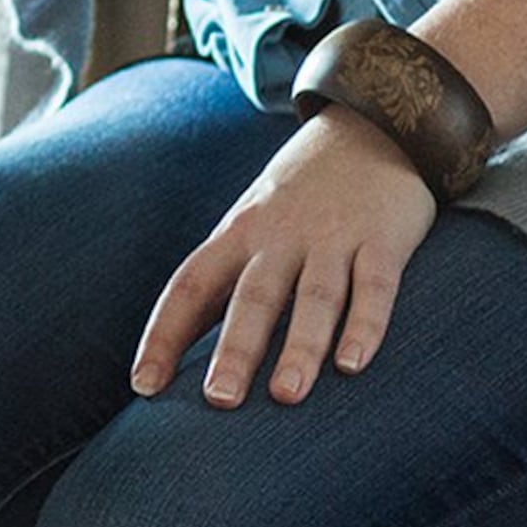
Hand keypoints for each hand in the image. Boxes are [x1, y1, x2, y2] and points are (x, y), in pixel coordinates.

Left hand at [132, 108, 434, 408]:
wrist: (371, 126)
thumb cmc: (299, 195)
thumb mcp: (250, 223)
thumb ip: (222, 281)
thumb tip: (178, 348)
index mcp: (238, 234)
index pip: (190, 285)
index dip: (165, 334)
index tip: (143, 385)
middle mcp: (279, 237)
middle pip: (252, 297)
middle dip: (235, 349)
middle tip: (218, 400)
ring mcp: (333, 238)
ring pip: (314, 296)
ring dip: (300, 346)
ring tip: (287, 396)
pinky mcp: (383, 240)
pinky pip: (374, 287)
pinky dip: (365, 325)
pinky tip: (353, 365)